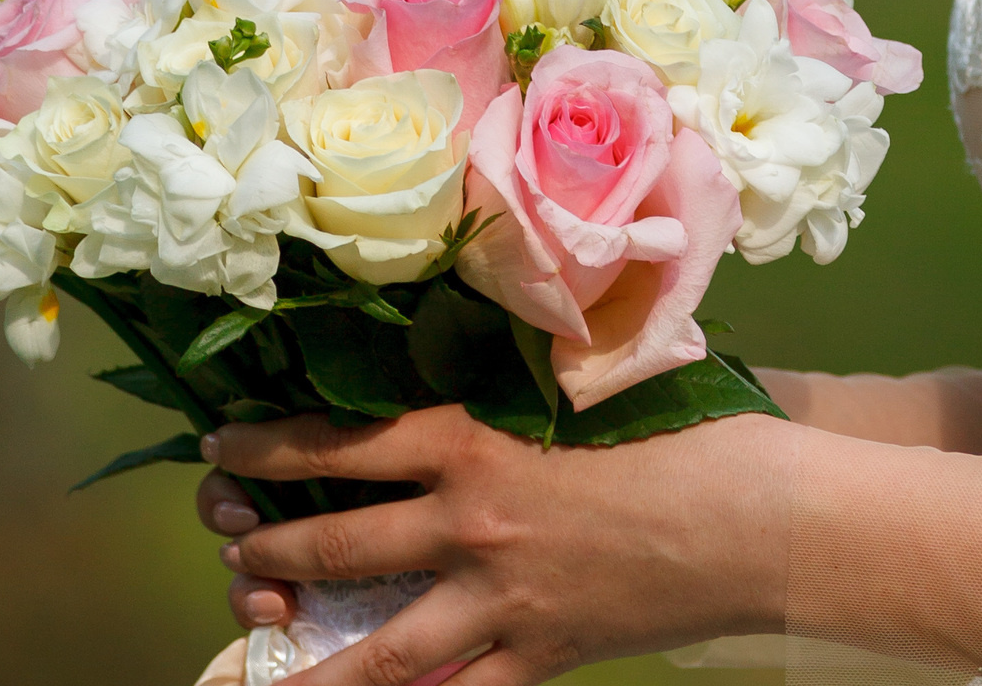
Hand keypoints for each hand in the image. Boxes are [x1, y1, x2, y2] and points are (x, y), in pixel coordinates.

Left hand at [197, 406, 794, 685]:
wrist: (758, 518)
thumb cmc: (689, 424)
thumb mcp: (594, 378)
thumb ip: (524, 367)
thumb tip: (483, 328)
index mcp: (477, 442)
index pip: (342, 444)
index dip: (270, 448)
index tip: (223, 446)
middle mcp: (471, 527)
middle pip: (336, 546)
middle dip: (265, 548)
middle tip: (228, 545)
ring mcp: (501, 604)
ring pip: (372, 650)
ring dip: (305, 659)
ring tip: (253, 660)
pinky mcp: (542, 658)